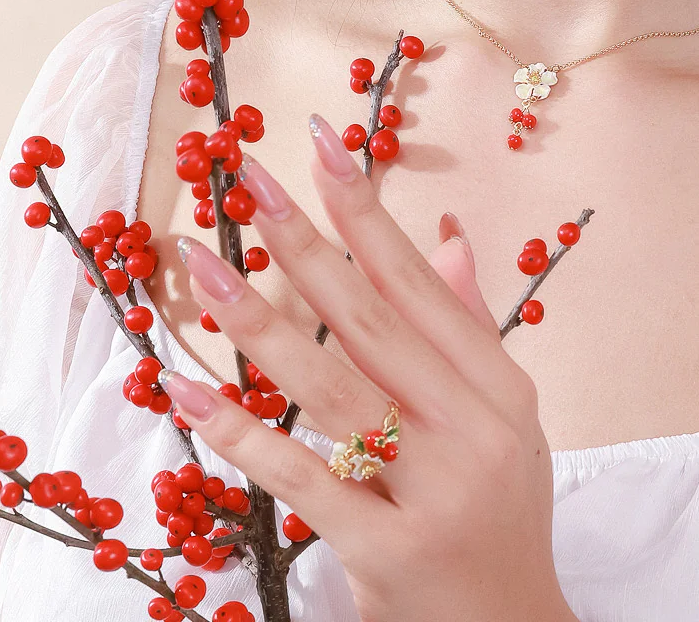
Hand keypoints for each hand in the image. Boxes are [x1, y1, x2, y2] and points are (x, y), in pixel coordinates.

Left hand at [160, 113, 575, 621]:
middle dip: (305, 244)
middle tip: (248, 181)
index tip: (324, 148)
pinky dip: (245, 434)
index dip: (368, 214)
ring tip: (200, 268)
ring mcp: (435, 490)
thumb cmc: (501, 511)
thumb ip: (467, 328)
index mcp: (501, 386)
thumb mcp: (506, 416)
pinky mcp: (389, 550)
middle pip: (373, 322)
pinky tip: (192, 393)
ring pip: (332, 390)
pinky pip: (304, 480)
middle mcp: (474, 428)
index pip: (420, 284)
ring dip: (258, 324)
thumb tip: (445, 238)